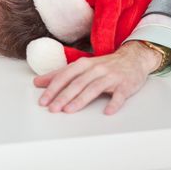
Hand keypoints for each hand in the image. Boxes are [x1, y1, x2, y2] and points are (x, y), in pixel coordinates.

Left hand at [33, 41, 161, 114]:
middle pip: (77, 83)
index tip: (43, 100)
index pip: (64, 76)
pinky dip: (114, 103)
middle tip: (52, 108)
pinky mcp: (125, 85)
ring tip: (69, 110)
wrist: (133, 58)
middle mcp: (96, 69)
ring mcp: (111, 77)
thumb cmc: (103, 65)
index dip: (52, 88)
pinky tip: (107, 111)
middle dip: (63, 96)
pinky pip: (119, 95)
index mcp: (83, 64)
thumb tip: (37, 82)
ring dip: (80, 100)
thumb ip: (60, 74)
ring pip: (94, 88)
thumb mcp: (81, 67)